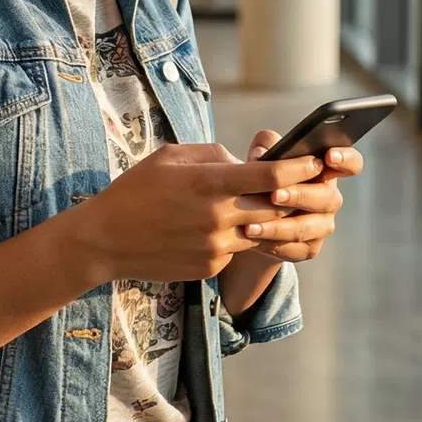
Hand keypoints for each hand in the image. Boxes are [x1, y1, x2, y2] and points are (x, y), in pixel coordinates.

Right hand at [75, 141, 324, 284]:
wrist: (105, 240)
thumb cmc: (135, 190)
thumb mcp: (170, 157)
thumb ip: (213, 155)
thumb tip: (244, 161)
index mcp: (209, 183)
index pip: (272, 177)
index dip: (300, 168)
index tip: (316, 160)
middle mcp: (218, 217)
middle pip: (276, 207)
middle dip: (293, 195)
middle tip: (305, 184)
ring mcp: (216, 247)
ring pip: (260, 230)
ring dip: (265, 217)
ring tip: (260, 204)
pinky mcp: (210, 267)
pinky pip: (236, 248)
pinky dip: (236, 236)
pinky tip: (217, 228)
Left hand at [238, 128, 363, 263]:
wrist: (251, 216)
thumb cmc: (264, 176)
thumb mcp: (263, 155)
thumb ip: (265, 145)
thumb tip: (260, 154)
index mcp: (326, 169)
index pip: (351, 163)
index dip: (345, 159)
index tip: (328, 156)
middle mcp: (329, 197)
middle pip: (327, 197)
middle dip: (299, 195)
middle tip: (273, 194)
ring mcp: (322, 225)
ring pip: (307, 227)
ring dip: (279, 226)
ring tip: (251, 225)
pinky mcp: (310, 248)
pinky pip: (295, 248)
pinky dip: (272, 243)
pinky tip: (253, 237)